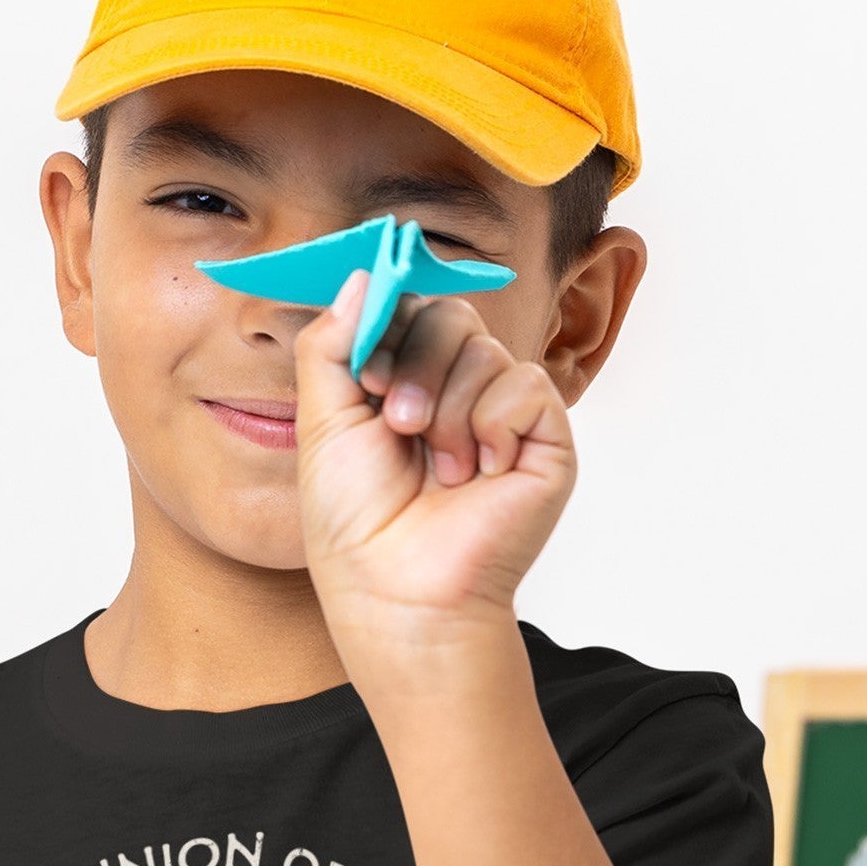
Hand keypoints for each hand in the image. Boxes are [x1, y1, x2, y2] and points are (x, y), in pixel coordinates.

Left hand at [294, 269, 575, 677]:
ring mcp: (502, 415)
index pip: (409, 309)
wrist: (400, 593)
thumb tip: (365, 272)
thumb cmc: (357, 528)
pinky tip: (478, 474)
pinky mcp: (545, 438)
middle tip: (397, 424)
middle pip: (449, 313)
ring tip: (437, 469)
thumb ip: (331, 343)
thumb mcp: (322, 424)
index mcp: (404, 385)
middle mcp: (456, 393)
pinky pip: (524, 384)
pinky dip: (490, 425)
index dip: (389, 322)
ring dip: (447, 408)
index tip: (367, 375)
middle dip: (415, 362)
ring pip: (483, 348)